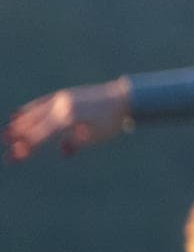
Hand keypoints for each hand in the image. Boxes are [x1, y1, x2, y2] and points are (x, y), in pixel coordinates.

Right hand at [6, 83, 130, 161]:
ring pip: (35, 112)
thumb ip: (77, 143)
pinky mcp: (64, 94)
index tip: (16, 156)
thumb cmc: (112, 121)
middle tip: (6, 146)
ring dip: (20, 123)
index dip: (27, 147)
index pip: (41, 135)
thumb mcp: (96, 137)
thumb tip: (64, 151)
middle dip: (19, 137)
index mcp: (67, 119)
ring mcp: (61, 98)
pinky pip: (41, 103)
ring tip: (7, 132)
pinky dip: (29, 109)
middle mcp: (60, 107)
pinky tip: (19, 114)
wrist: (123, 97)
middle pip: (33, 124)